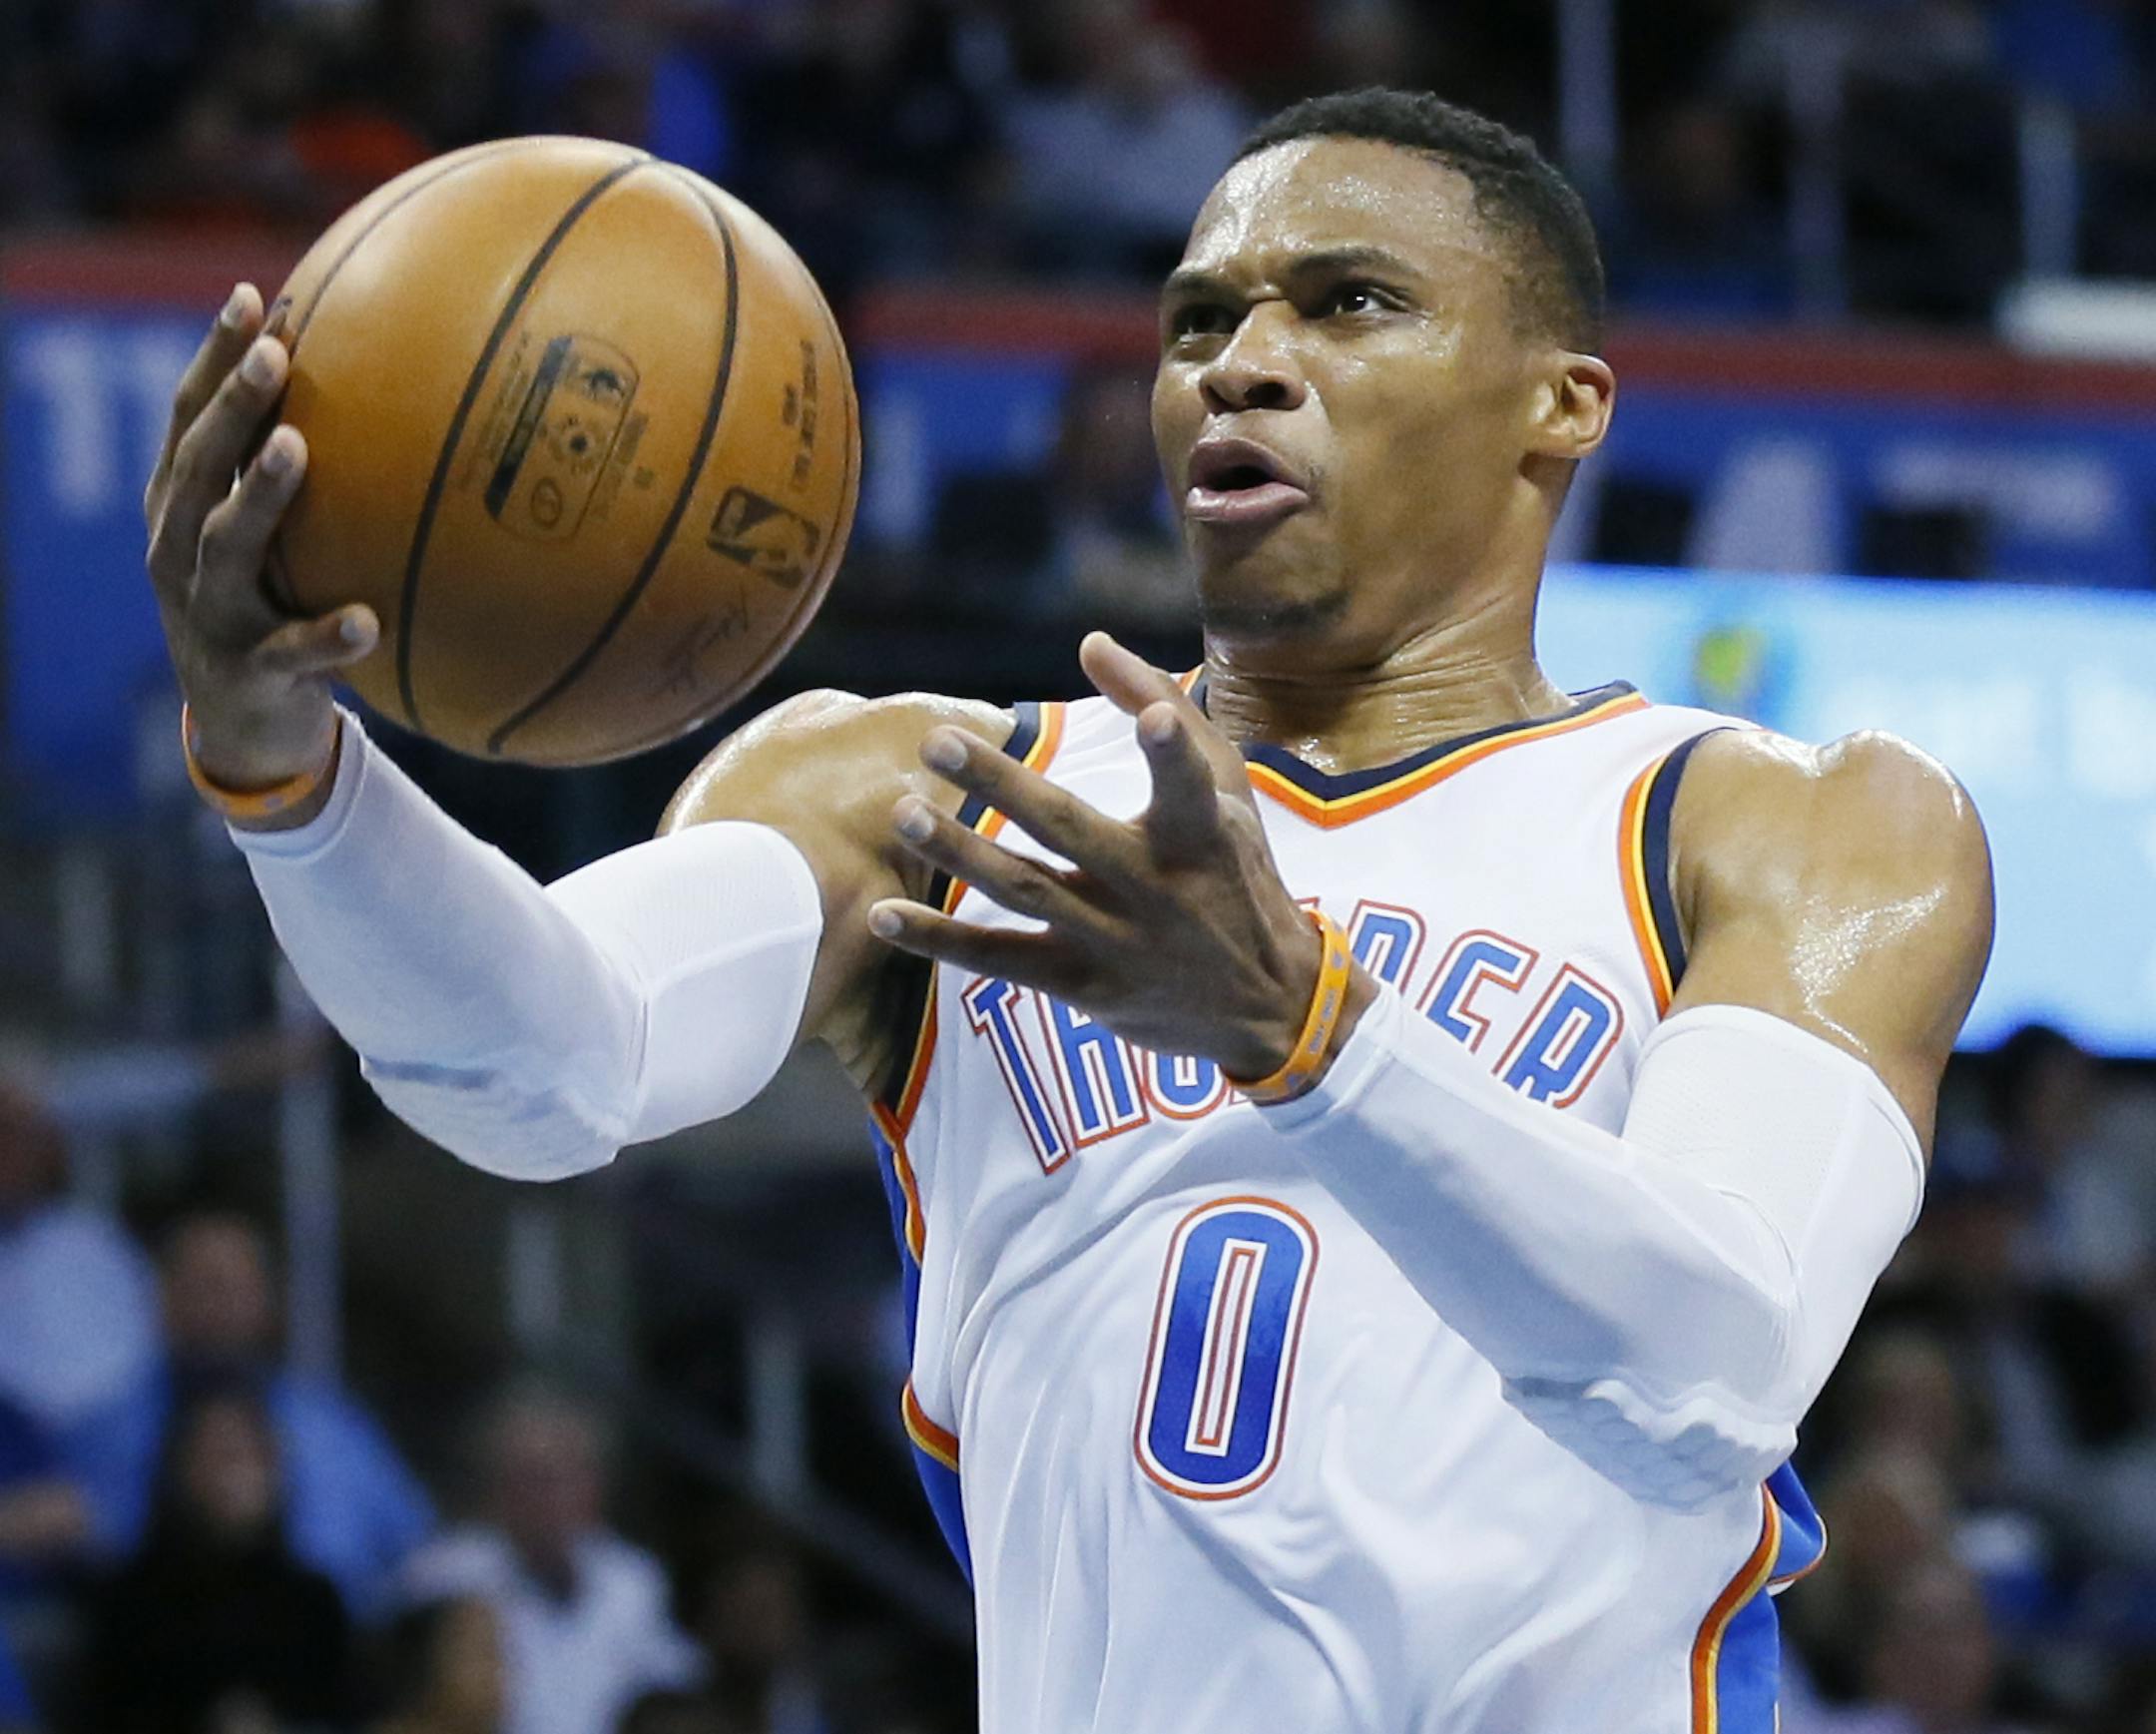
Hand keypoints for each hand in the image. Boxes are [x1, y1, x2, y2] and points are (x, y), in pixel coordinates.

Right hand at [142, 282, 377, 807]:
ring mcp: (210, 612)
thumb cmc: (274, 612)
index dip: (214, 356)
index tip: (253, 296)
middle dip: (232, 405)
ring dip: (261, 493)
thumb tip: (395, 399)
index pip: (190, 417)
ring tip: (298, 449)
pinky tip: (370, 622)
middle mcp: (181, 551)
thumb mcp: (280, 544)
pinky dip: (329, 636)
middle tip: (274, 355)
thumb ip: (306, 481)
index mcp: (183, 508)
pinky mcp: (248, 672)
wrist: (248, 732)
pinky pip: (293, 652)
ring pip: (228, 544)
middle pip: (200, 464)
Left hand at [868, 632, 1366, 1080]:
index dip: (1173, 752)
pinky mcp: (1084, 986)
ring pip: (1026, 890)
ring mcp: (1116, 940)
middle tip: (938, 741)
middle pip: (1069, 830)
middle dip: (1002, 785)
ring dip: (960, 853)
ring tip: (904, 813)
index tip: (1155, 720)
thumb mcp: (1227, 789)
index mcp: (1201, 832)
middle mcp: (1156, 886)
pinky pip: (1002, 959)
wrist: (1268, 1005)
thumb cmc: (1238, 871)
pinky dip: (942, 941)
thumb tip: (1090, 640)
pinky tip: (885, 915)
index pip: (1190, 785)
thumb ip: (1162, 704)